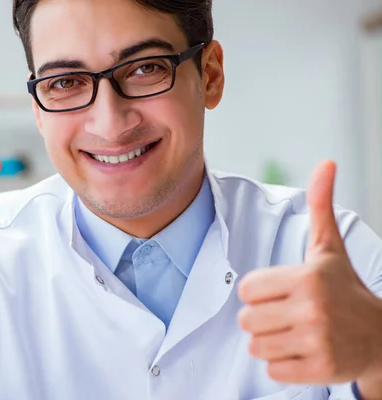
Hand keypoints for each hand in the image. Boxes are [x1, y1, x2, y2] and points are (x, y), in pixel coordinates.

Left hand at [237, 161, 381, 392]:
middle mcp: (313, 309)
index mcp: (307, 277)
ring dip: (270, 342)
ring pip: (255, 346)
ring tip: (294, 332)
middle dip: (261, 318)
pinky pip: (272, 370)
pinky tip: (303, 352)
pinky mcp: (320, 370)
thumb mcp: (329, 249)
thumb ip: (320, 207)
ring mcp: (318, 341)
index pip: (244, 289)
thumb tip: (326, 163)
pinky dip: (282, 364)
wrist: (380, 337)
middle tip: (287, 314)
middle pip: (246, 319)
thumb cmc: (343, 289)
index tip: (279, 292)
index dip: (257, 292)